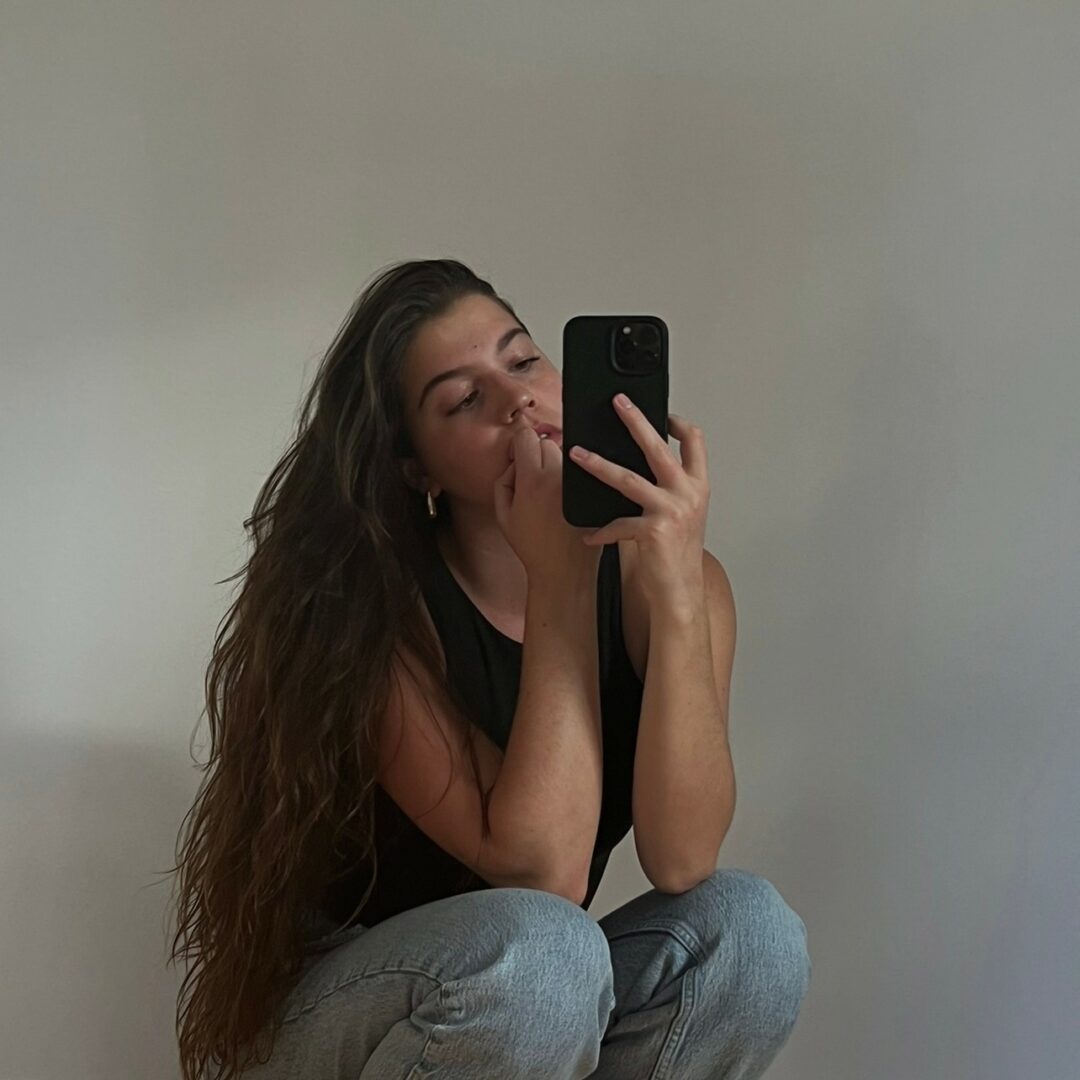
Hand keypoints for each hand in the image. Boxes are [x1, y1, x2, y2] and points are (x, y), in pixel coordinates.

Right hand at [493, 427, 602, 585]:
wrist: (564, 571)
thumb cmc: (532, 547)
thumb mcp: (503, 516)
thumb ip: (503, 481)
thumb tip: (514, 461)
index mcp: (532, 481)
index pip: (526, 436)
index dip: (520, 443)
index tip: (519, 455)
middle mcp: (558, 478)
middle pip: (547, 442)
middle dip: (539, 453)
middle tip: (536, 475)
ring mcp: (578, 484)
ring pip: (568, 454)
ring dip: (559, 463)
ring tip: (554, 489)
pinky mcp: (594, 491)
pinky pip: (584, 470)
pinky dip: (577, 475)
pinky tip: (570, 494)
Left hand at [567, 395, 709, 608]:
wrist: (681, 591)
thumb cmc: (678, 554)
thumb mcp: (682, 514)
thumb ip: (668, 488)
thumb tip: (641, 465)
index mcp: (698, 487)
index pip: (694, 441)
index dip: (677, 422)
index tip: (660, 413)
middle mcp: (688, 494)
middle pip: (658, 447)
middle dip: (635, 420)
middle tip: (617, 402)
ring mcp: (672, 511)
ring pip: (628, 479)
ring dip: (598, 464)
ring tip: (577, 454)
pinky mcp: (654, 530)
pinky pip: (618, 523)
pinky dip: (601, 531)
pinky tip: (590, 536)